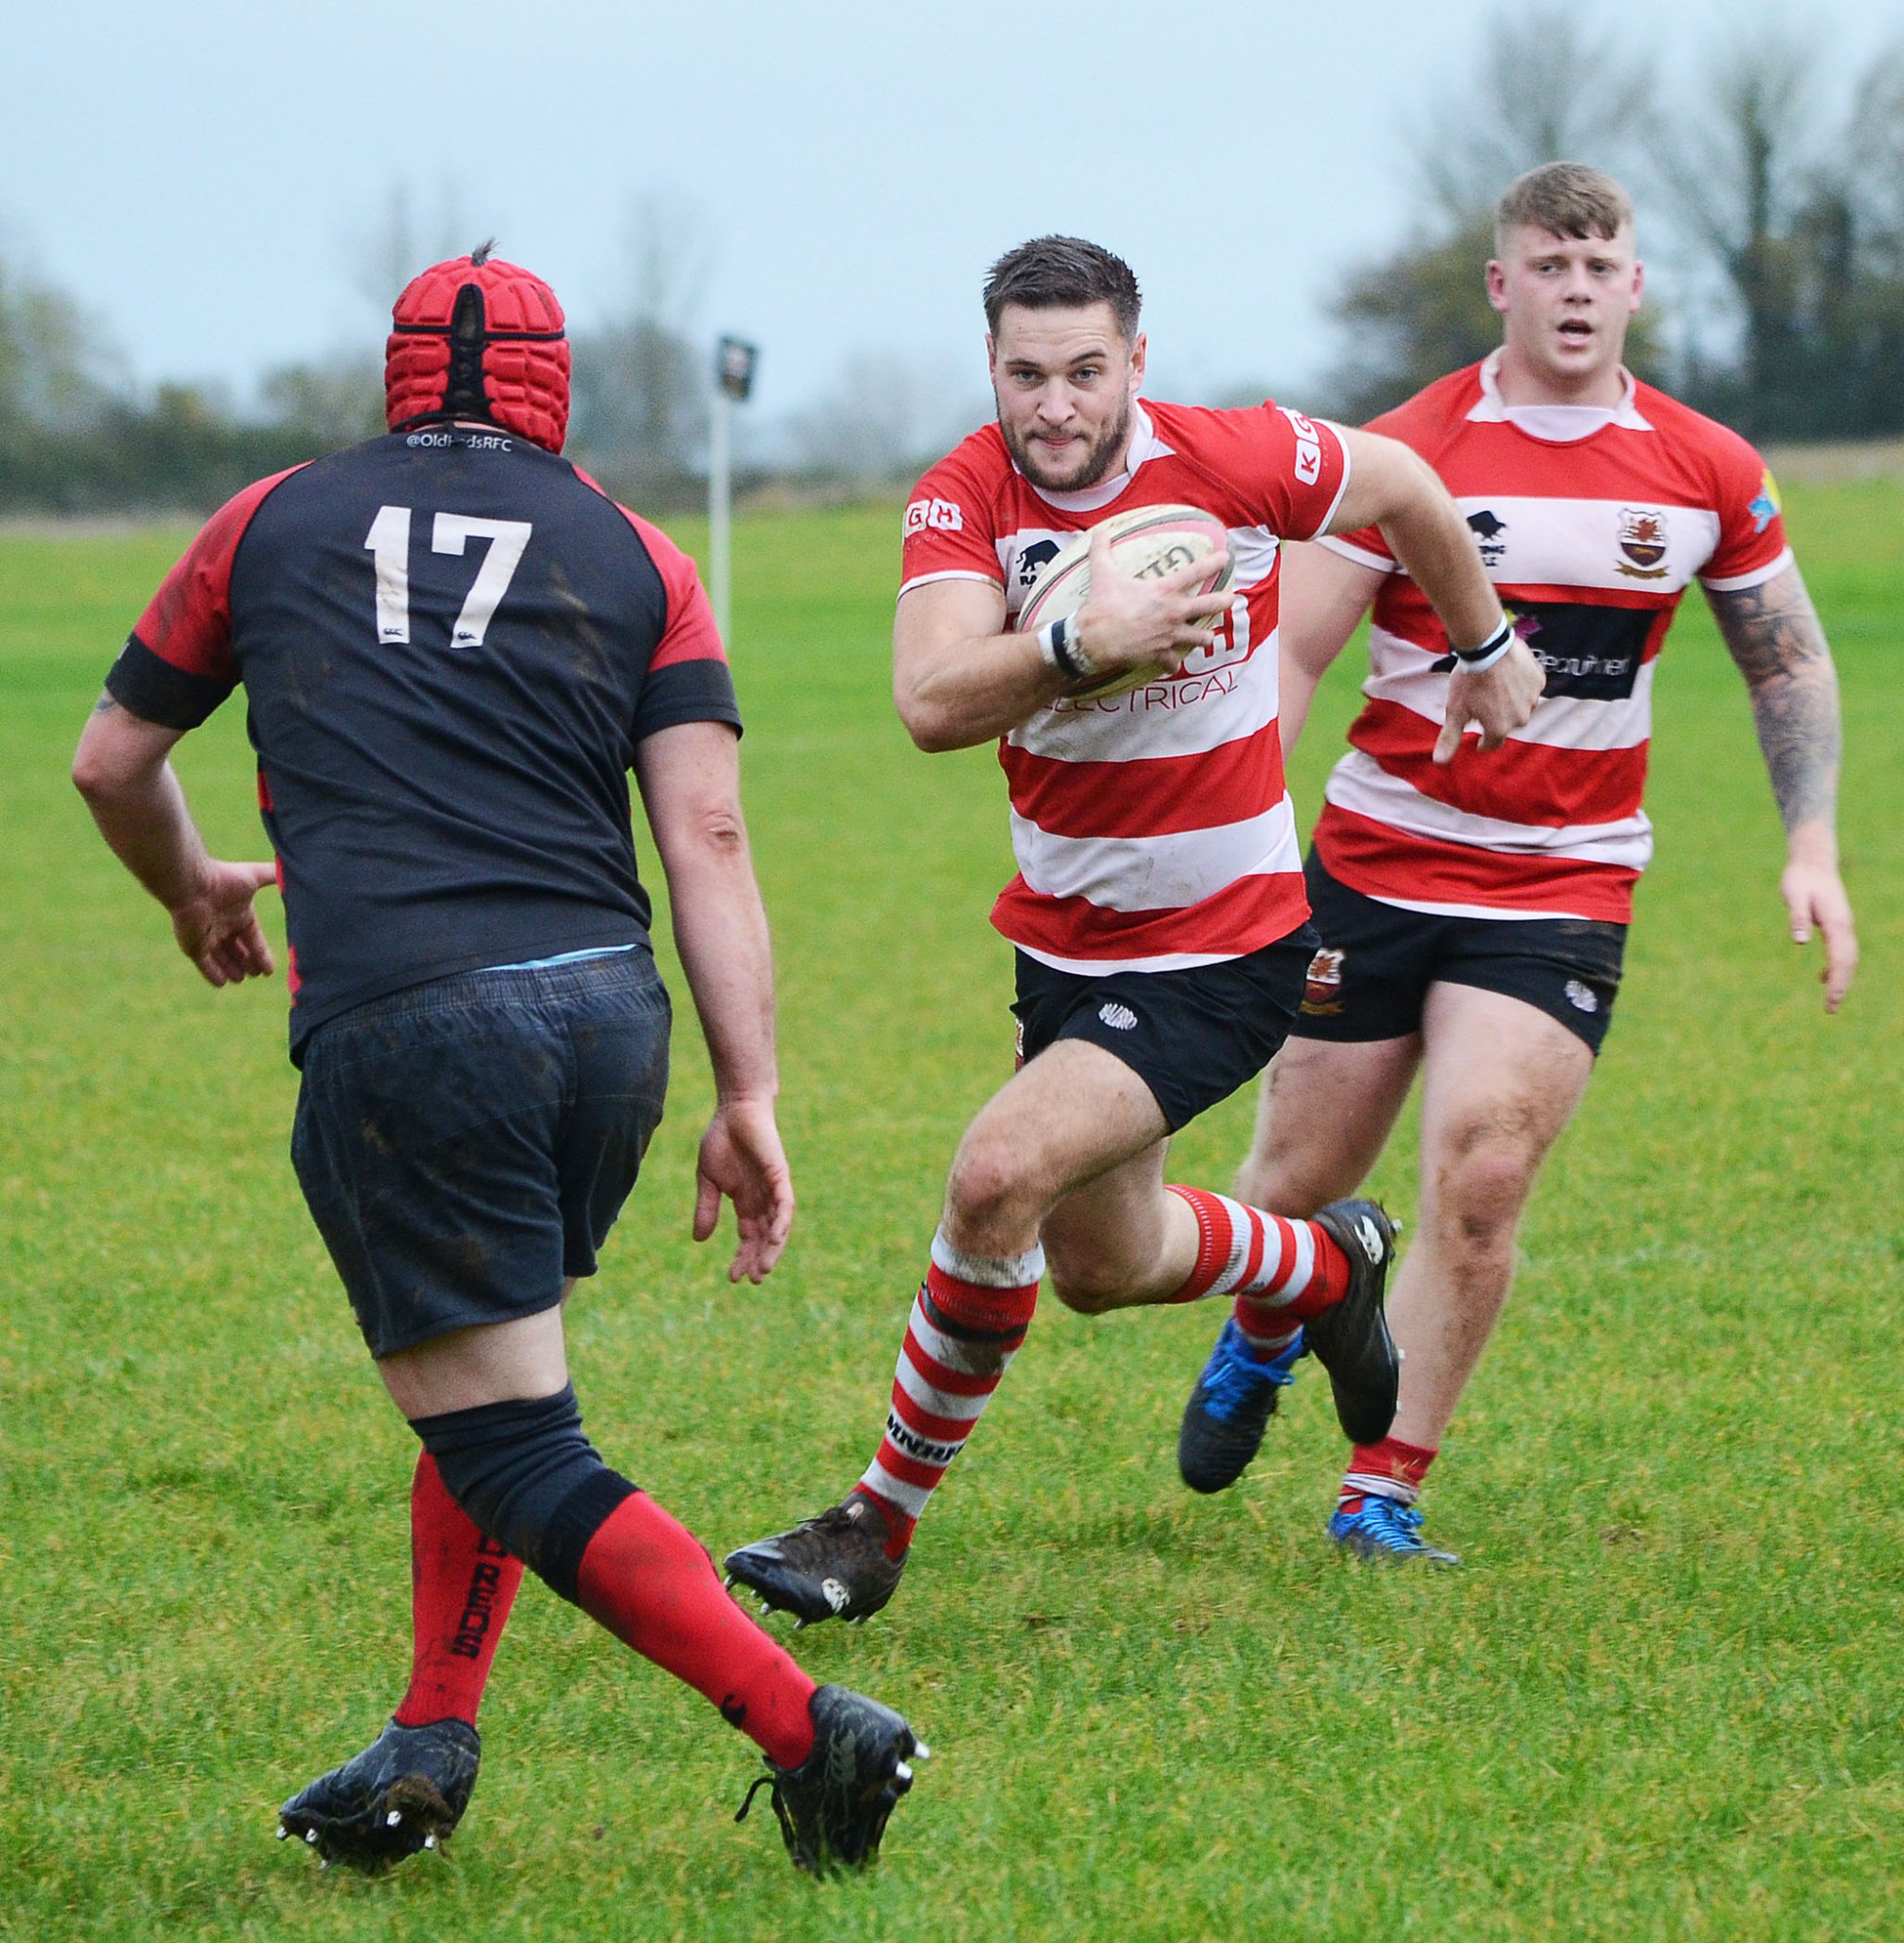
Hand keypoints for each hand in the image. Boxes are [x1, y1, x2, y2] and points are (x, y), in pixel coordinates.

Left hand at [169, 860, 277, 985]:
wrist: (192, 884)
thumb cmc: (224, 879)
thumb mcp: (255, 876)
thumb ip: (272, 874)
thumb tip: (294, 870)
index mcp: (239, 914)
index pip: (253, 939)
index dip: (262, 953)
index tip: (269, 969)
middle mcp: (223, 926)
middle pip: (238, 950)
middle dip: (247, 962)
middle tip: (256, 974)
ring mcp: (207, 937)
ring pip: (221, 959)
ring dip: (232, 969)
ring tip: (241, 979)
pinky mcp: (193, 946)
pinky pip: (205, 965)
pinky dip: (213, 974)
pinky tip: (222, 983)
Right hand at [694, 1096, 794, 1282]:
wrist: (735, 1110)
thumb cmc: (722, 1140)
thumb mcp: (708, 1179)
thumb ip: (706, 1208)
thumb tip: (699, 1240)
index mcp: (745, 1202)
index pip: (748, 1238)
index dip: (742, 1257)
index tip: (733, 1278)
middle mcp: (762, 1200)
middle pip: (764, 1237)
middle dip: (759, 1259)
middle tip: (753, 1280)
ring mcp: (773, 1188)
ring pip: (777, 1225)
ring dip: (773, 1248)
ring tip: (763, 1269)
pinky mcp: (780, 1175)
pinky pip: (785, 1203)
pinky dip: (781, 1221)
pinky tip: (775, 1238)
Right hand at [1072, 525, 1232, 677]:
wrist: (1094, 640)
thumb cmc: (1102, 605)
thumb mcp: (1102, 573)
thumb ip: (1102, 550)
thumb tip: (1100, 530)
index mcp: (1164, 591)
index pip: (1195, 572)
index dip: (1213, 563)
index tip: (1225, 557)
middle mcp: (1173, 613)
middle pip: (1210, 606)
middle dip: (1224, 602)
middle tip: (1232, 600)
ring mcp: (1169, 636)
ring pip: (1200, 638)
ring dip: (1204, 637)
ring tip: (1208, 637)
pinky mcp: (1160, 654)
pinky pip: (1173, 662)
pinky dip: (1173, 663)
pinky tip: (1172, 664)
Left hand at [1434, 637, 1546, 761]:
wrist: (1487, 647)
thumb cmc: (1469, 681)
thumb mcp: (1455, 711)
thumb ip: (1450, 738)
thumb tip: (1440, 763)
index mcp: (1500, 729)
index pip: (1492, 744)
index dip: (1483, 743)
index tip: (1479, 741)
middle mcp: (1520, 718)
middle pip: (1507, 724)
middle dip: (1496, 718)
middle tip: (1484, 704)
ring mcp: (1532, 698)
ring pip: (1521, 706)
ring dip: (1510, 702)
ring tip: (1495, 688)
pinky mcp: (1539, 681)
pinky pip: (1530, 688)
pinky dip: (1521, 685)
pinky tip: (1508, 676)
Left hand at [1780, 854, 1857, 1012]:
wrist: (1811, 863)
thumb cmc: (1800, 879)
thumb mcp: (1794, 896)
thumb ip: (1797, 917)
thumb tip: (1800, 941)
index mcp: (1836, 922)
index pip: (1841, 958)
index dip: (1837, 980)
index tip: (1831, 1000)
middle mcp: (1844, 926)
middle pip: (1848, 962)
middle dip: (1841, 986)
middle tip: (1830, 1010)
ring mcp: (1842, 926)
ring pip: (1847, 958)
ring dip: (1841, 980)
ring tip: (1831, 1003)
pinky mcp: (1836, 925)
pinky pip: (1840, 952)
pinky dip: (1835, 967)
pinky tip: (1822, 978)